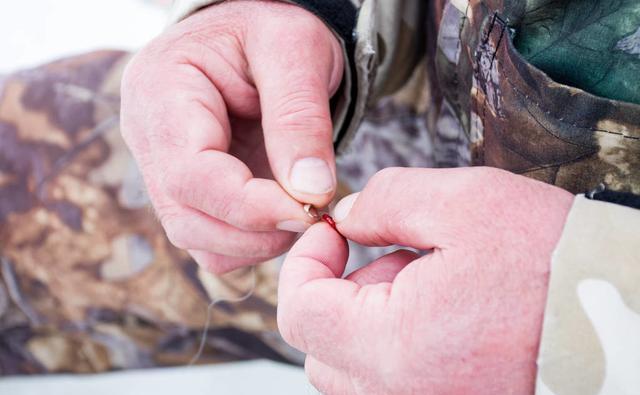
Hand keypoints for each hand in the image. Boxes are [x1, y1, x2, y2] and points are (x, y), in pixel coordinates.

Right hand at [120, 1, 342, 272]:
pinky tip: (283, 215)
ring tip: (302, 211)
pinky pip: (210, 239)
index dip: (249, 206)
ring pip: (196, 237)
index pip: (190, 174)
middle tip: (313, 214)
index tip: (309, 211)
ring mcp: (162, 167)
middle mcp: (148, 135)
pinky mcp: (186, 189)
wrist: (261, 33)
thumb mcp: (295, 51)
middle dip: (256, 231)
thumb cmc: (274, 29)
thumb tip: (310, 192)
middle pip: (186, 216)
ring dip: (254, 241)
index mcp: (160, 89)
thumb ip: (300, 118)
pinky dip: (249, 242)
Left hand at [277, 167, 573, 393]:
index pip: (301, 313)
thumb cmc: (558, 266)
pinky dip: (400, 347)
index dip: (305, 262)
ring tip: (436, 285)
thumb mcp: (465, 203)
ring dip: (373, 321)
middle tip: (400, 257)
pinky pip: (395, 385)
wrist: (628, 320)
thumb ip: (385, 201)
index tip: (332, 233)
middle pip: (323, 350)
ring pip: (356, 372)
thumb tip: (346, 218)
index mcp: (396, 350)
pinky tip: (448, 315)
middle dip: (345, 293)